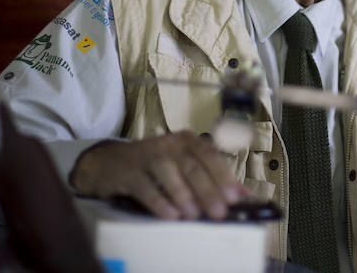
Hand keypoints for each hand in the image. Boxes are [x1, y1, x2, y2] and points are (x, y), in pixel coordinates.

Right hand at [69, 131, 253, 220]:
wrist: (109, 163)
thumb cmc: (154, 165)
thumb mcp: (184, 165)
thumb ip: (215, 178)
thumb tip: (247, 196)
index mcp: (187, 141)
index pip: (210, 155)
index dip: (223, 176)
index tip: (235, 198)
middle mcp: (169, 144)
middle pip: (192, 166)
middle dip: (208, 190)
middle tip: (219, 212)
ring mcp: (147, 155)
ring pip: (169, 172)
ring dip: (183, 194)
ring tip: (194, 215)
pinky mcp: (128, 171)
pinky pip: (145, 186)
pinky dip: (158, 201)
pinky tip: (170, 214)